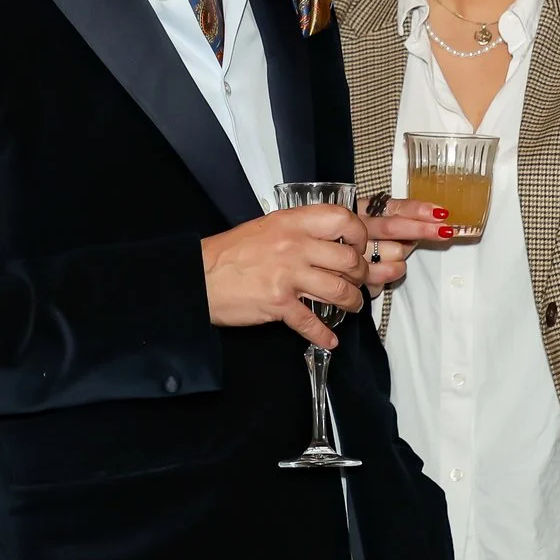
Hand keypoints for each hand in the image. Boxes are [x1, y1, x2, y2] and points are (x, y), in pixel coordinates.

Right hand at [200, 206, 369, 348]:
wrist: (199, 277)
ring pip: (339, 290)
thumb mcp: (267, 227)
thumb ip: (300, 230)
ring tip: (350, 305)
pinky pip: (311, 321)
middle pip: (348, 260)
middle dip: (360, 275)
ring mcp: (287, 275)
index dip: (359, 235)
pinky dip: (323, 334)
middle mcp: (293, 245)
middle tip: (358, 280)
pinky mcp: (278, 303)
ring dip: (351, 302)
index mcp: (291, 222)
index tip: (359, 246)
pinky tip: (329, 339)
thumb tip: (330, 241)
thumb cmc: (230, 253)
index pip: (342, 219)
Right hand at [361, 196, 455, 290]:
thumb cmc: (360, 235)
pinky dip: (390, 273)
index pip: (393, 207)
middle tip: (444, 231)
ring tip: (393, 256)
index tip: (440, 212)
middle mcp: (358, 228)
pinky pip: (385, 276)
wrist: (328, 257)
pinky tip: (385, 268)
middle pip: (392, 228)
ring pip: (394, 253)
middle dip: (421, 229)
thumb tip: (435, 218)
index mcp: (365, 210)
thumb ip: (401, 217)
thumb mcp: (374, 218)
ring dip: (401, 256)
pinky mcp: (354, 274)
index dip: (418, 210)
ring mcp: (355, 251)